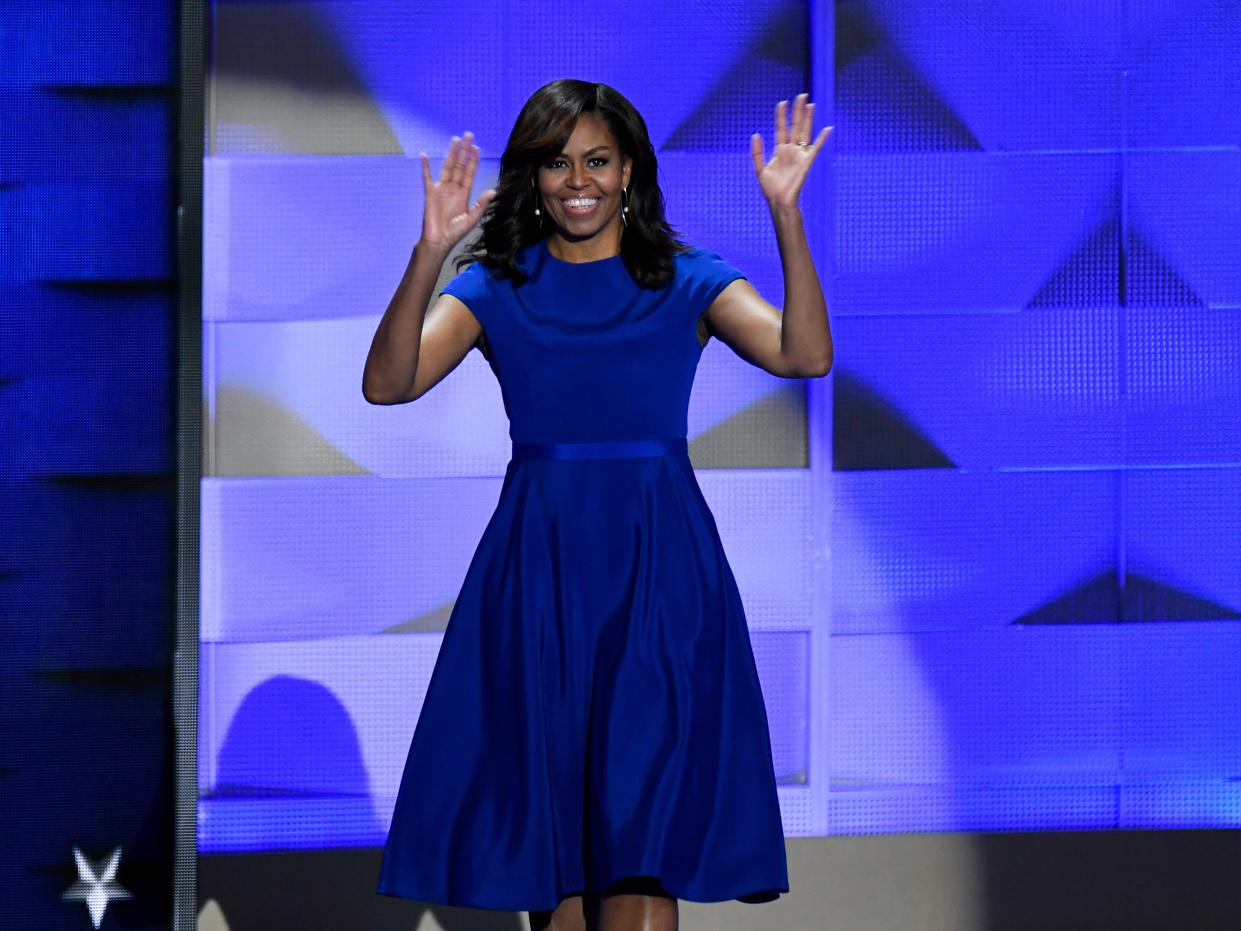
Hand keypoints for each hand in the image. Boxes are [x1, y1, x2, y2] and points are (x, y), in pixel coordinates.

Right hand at [419, 131, 496, 253]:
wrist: (439, 240)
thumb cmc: (455, 233)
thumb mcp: (472, 218)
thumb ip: (481, 204)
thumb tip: (493, 191)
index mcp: (464, 194)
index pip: (470, 172)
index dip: (473, 160)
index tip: (476, 148)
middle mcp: (453, 188)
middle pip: (460, 165)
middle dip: (464, 150)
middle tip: (468, 135)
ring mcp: (441, 189)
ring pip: (447, 166)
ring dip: (451, 153)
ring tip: (455, 140)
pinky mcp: (430, 193)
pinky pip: (427, 177)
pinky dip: (425, 166)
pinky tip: (423, 155)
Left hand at [750, 94, 831, 209]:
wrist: (779, 202)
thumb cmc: (770, 189)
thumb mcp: (760, 169)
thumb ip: (757, 152)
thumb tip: (755, 134)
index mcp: (780, 152)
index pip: (781, 129)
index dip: (781, 116)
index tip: (782, 102)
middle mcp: (791, 151)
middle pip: (795, 127)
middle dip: (797, 111)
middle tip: (801, 95)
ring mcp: (799, 156)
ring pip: (804, 133)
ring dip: (808, 119)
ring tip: (810, 104)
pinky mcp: (806, 163)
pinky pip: (816, 148)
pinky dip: (822, 139)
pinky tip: (828, 128)